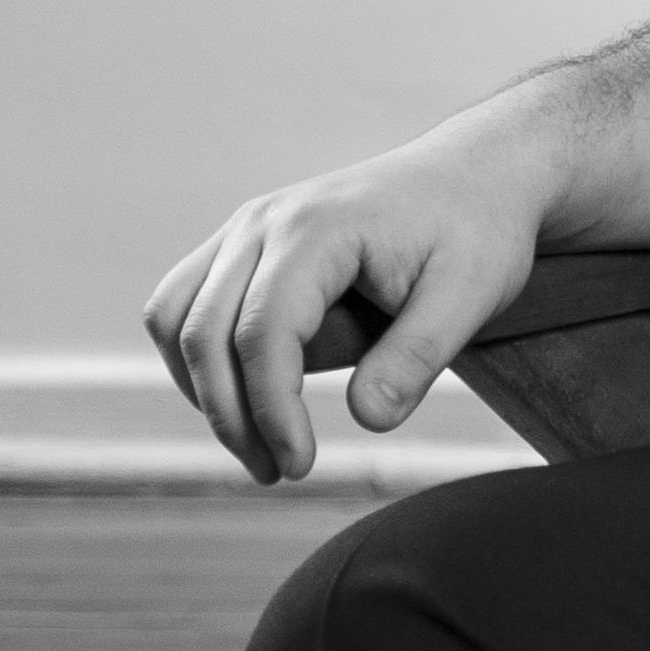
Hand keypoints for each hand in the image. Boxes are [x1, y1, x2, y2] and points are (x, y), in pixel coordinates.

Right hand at [143, 92, 571, 488]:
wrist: (472, 177)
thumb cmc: (475, 231)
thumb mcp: (473, 294)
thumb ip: (419, 356)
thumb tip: (366, 419)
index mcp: (317, 228)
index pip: (264, 332)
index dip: (271, 409)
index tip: (300, 465)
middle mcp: (264, 222)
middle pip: (203, 330)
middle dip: (229, 415)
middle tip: (277, 473)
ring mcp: (245, 230)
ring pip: (174, 317)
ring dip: (201, 390)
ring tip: (256, 449)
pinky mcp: (243, 247)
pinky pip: (184, 305)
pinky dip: (196, 361)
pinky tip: (244, 404)